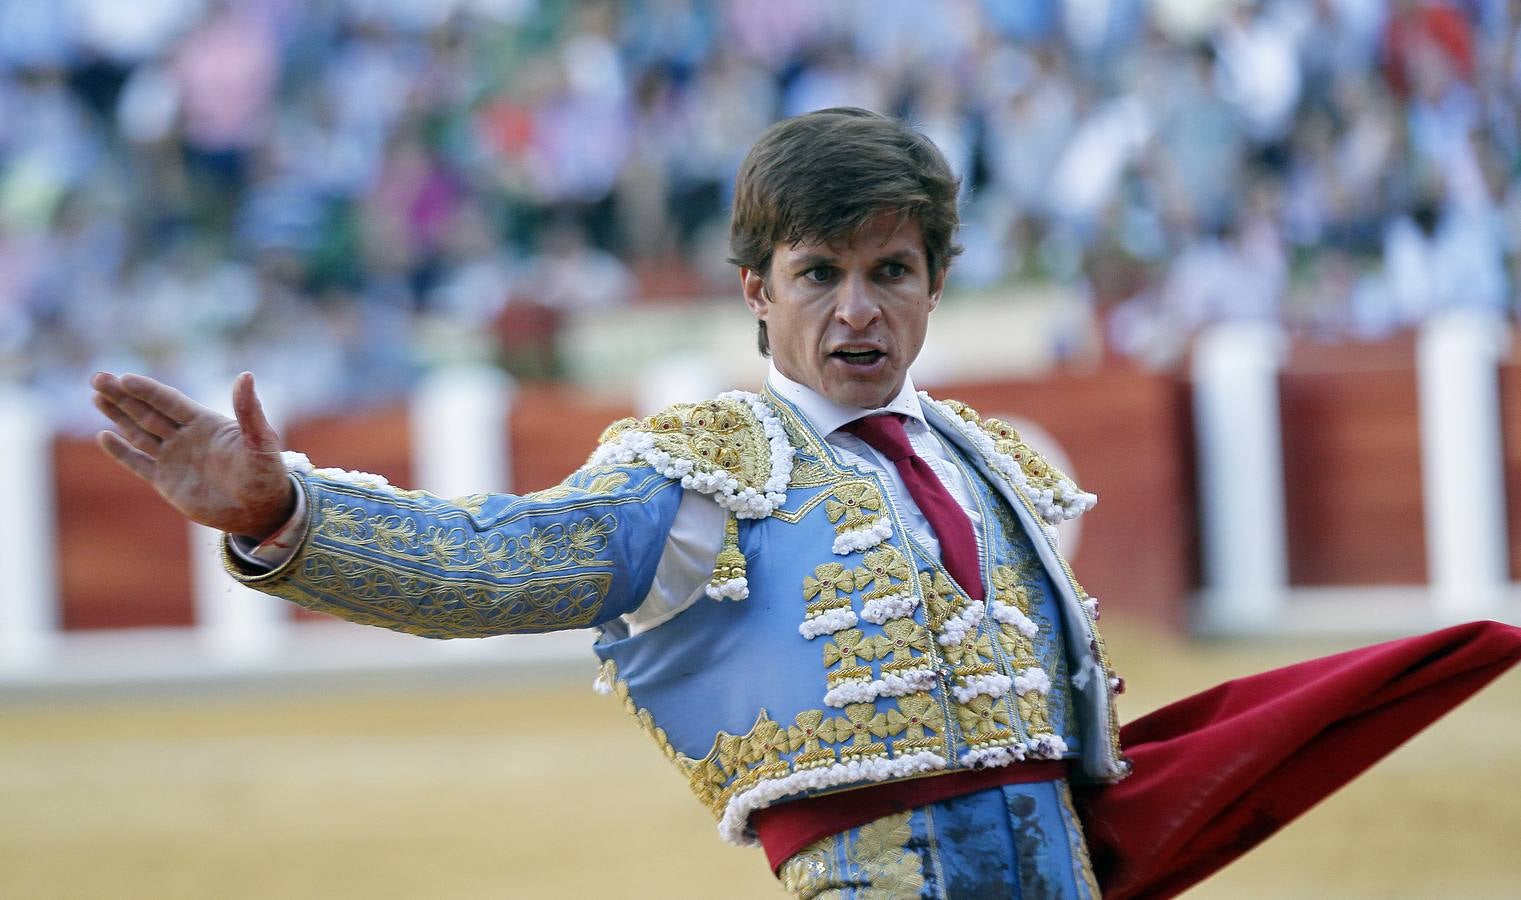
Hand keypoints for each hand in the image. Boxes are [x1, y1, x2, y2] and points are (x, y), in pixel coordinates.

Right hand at [90, 371, 296, 539]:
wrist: (260, 511)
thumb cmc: (266, 474)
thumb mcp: (260, 441)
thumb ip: (249, 411)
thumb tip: (247, 376)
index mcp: (205, 423)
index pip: (169, 401)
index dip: (147, 390)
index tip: (124, 378)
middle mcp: (186, 436)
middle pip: (147, 411)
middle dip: (123, 396)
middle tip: (98, 378)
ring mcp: (174, 458)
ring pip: (139, 432)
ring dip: (118, 415)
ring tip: (96, 397)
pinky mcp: (166, 481)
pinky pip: (139, 462)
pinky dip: (122, 451)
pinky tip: (104, 436)